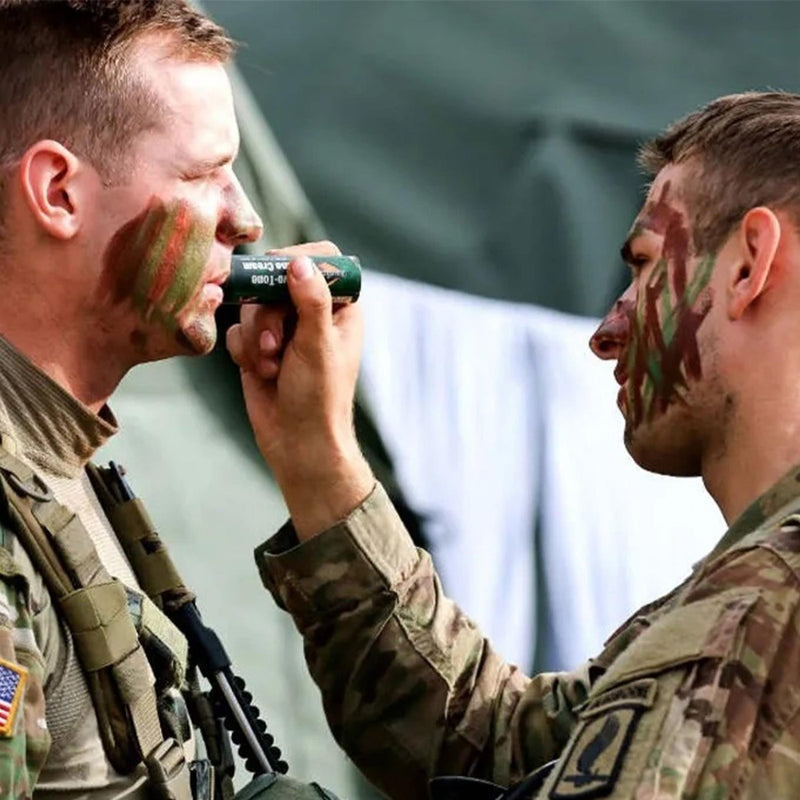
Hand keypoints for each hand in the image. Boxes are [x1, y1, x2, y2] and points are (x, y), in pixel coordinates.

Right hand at [226, 241, 373, 539]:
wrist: (297, 444)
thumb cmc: (319, 399)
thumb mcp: (318, 347)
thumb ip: (310, 302)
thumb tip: (299, 263)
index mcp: (341, 307)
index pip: (322, 258)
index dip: (297, 261)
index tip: (279, 278)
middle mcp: (312, 312)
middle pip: (276, 279)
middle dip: (268, 315)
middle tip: (276, 346)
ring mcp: (284, 328)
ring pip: (252, 305)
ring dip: (256, 338)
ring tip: (271, 368)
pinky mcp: (258, 346)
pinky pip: (238, 329)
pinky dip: (244, 351)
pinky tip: (260, 373)